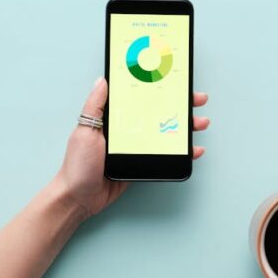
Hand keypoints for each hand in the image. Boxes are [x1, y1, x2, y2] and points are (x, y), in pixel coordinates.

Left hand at [53, 77, 209, 217]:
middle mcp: (127, 129)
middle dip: (180, 105)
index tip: (176, 81)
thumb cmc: (77, 165)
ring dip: (186, 127)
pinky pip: (165, 154)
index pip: (140, 97)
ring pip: (166, 132)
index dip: (159, 89)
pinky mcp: (142, 163)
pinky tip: (194, 150)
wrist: (79, 198)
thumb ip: (94, 106)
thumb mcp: (85, 131)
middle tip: (197, 100)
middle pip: (158, 112)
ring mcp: (136, 146)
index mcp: (114, 118)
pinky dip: (182, 152)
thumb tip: (102, 80)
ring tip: (200, 124)